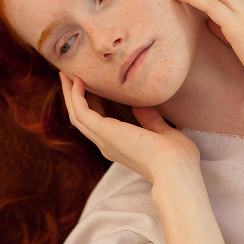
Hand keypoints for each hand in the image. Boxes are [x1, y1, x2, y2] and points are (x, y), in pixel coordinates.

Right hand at [59, 73, 201, 184]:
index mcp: (120, 146)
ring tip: (66, 74)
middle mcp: (107, 145)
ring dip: (70, 94)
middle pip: (82, 120)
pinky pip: (82, 112)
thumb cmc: (177, 157)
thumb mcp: (164, 133)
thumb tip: (140, 105)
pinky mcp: (104, 132)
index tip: (94, 86)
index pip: (100, 124)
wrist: (176, 169)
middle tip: (68, 76)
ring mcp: (104, 139)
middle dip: (74, 97)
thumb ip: (151, 120)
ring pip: (77, 115)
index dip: (94, 104)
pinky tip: (79, 81)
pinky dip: (77, 96)